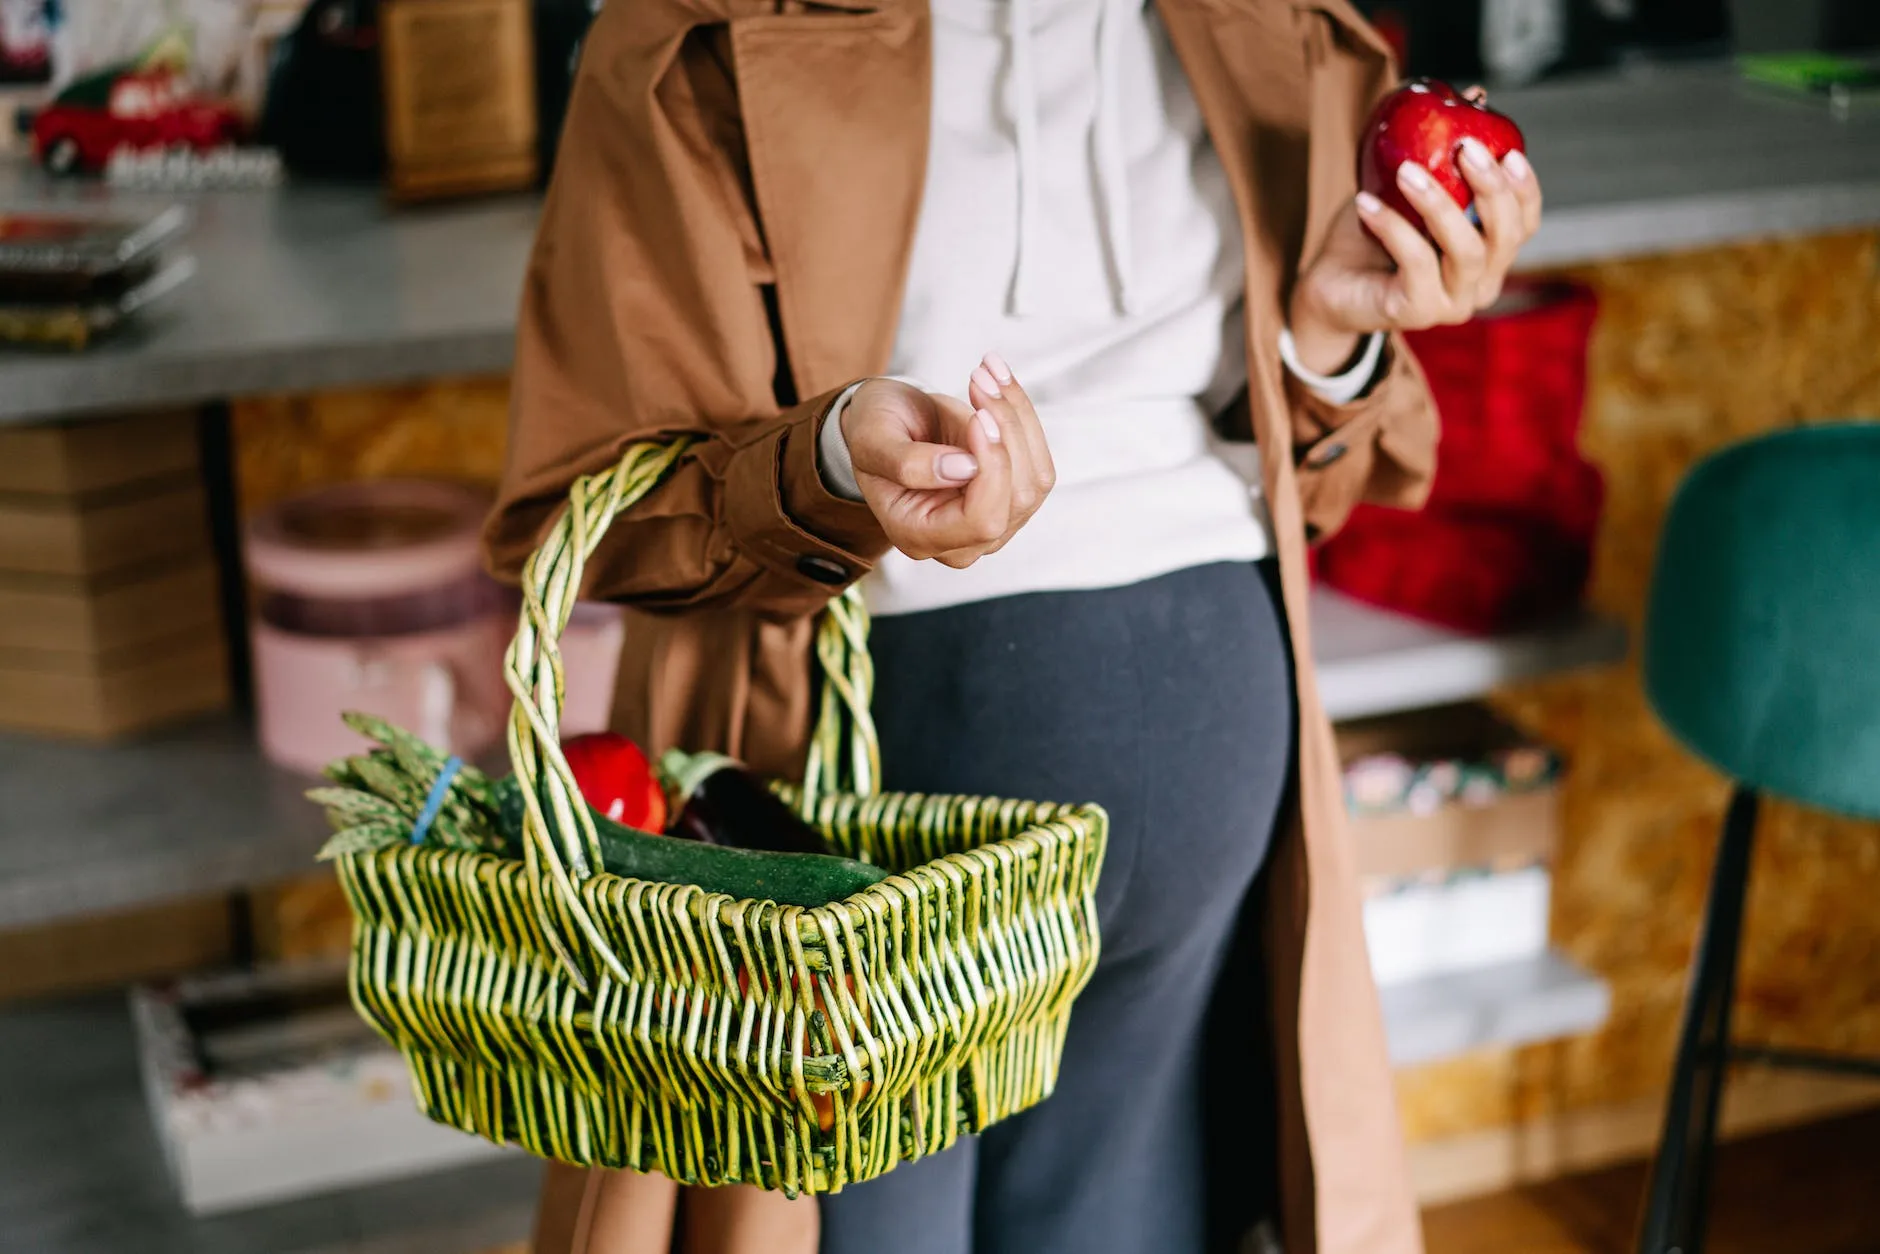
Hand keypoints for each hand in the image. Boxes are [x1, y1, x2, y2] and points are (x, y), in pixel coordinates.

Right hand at [843, 354, 1054, 568]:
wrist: (889, 423)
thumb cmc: (874, 430)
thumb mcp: (872, 440)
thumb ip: (906, 463)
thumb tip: (965, 469)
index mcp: (917, 536)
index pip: (980, 520)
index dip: (991, 467)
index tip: (978, 416)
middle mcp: (960, 543)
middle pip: (1015, 499)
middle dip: (1006, 431)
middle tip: (978, 377)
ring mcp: (991, 526)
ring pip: (1035, 481)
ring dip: (1016, 418)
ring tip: (985, 373)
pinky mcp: (1011, 500)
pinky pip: (1040, 465)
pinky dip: (1024, 418)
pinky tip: (999, 385)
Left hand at [1288, 132, 1542, 373]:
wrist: (1328, 284)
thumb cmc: (1372, 232)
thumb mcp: (1407, 186)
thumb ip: (1441, 151)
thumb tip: (1477, 94)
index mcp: (1488, 255)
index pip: (1525, 224)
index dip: (1525, 190)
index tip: (1511, 152)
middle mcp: (1480, 283)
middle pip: (1505, 237)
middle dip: (1491, 188)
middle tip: (1465, 148)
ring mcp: (1452, 303)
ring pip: (1467, 251)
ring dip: (1439, 204)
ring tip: (1406, 171)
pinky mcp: (1417, 313)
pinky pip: (1416, 264)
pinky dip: (1393, 228)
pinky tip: (1366, 202)